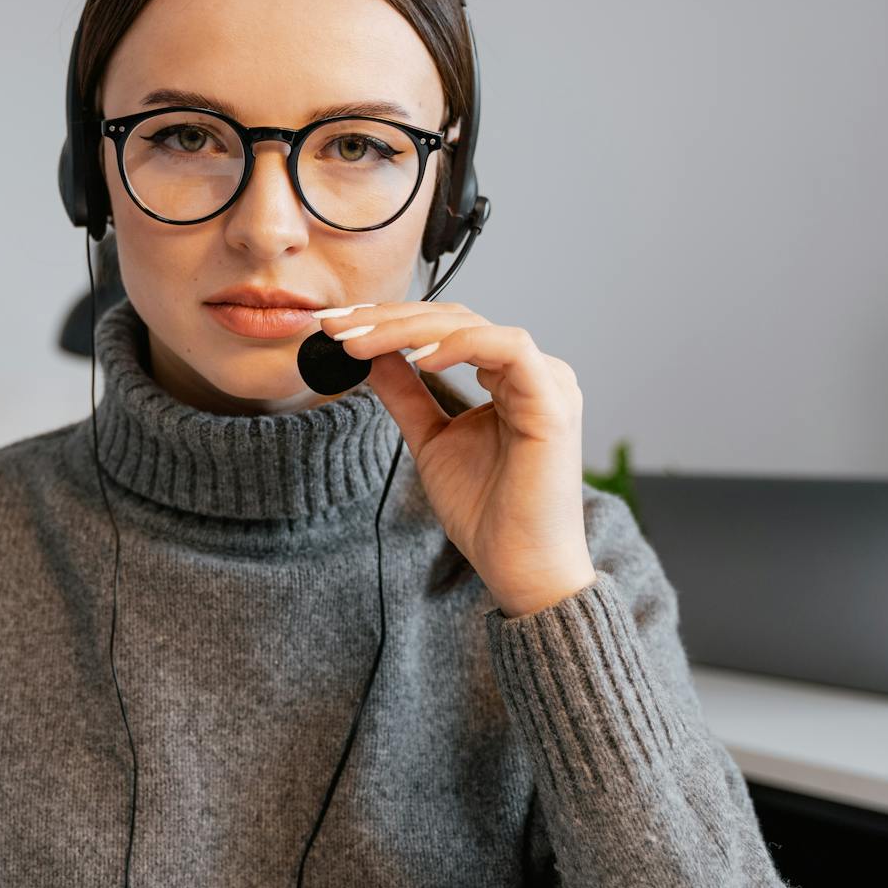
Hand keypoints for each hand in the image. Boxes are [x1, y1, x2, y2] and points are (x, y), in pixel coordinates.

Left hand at [318, 301, 593, 616]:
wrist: (520, 568)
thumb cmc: (486, 512)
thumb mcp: (430, 439)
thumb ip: (405, 394)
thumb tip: (368, 354)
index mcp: (508, 378)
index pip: (443, 328)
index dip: (386, 321)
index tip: (334, 329)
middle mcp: (532, 371)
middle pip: (453, 318)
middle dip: (386, 318)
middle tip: (334, 328)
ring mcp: (547, 382)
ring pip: (473, 325)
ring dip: (408, 329)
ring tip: (358, 344)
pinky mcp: (553, 401)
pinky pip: (509, 348)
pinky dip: (459, 345)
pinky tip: (416, 360)